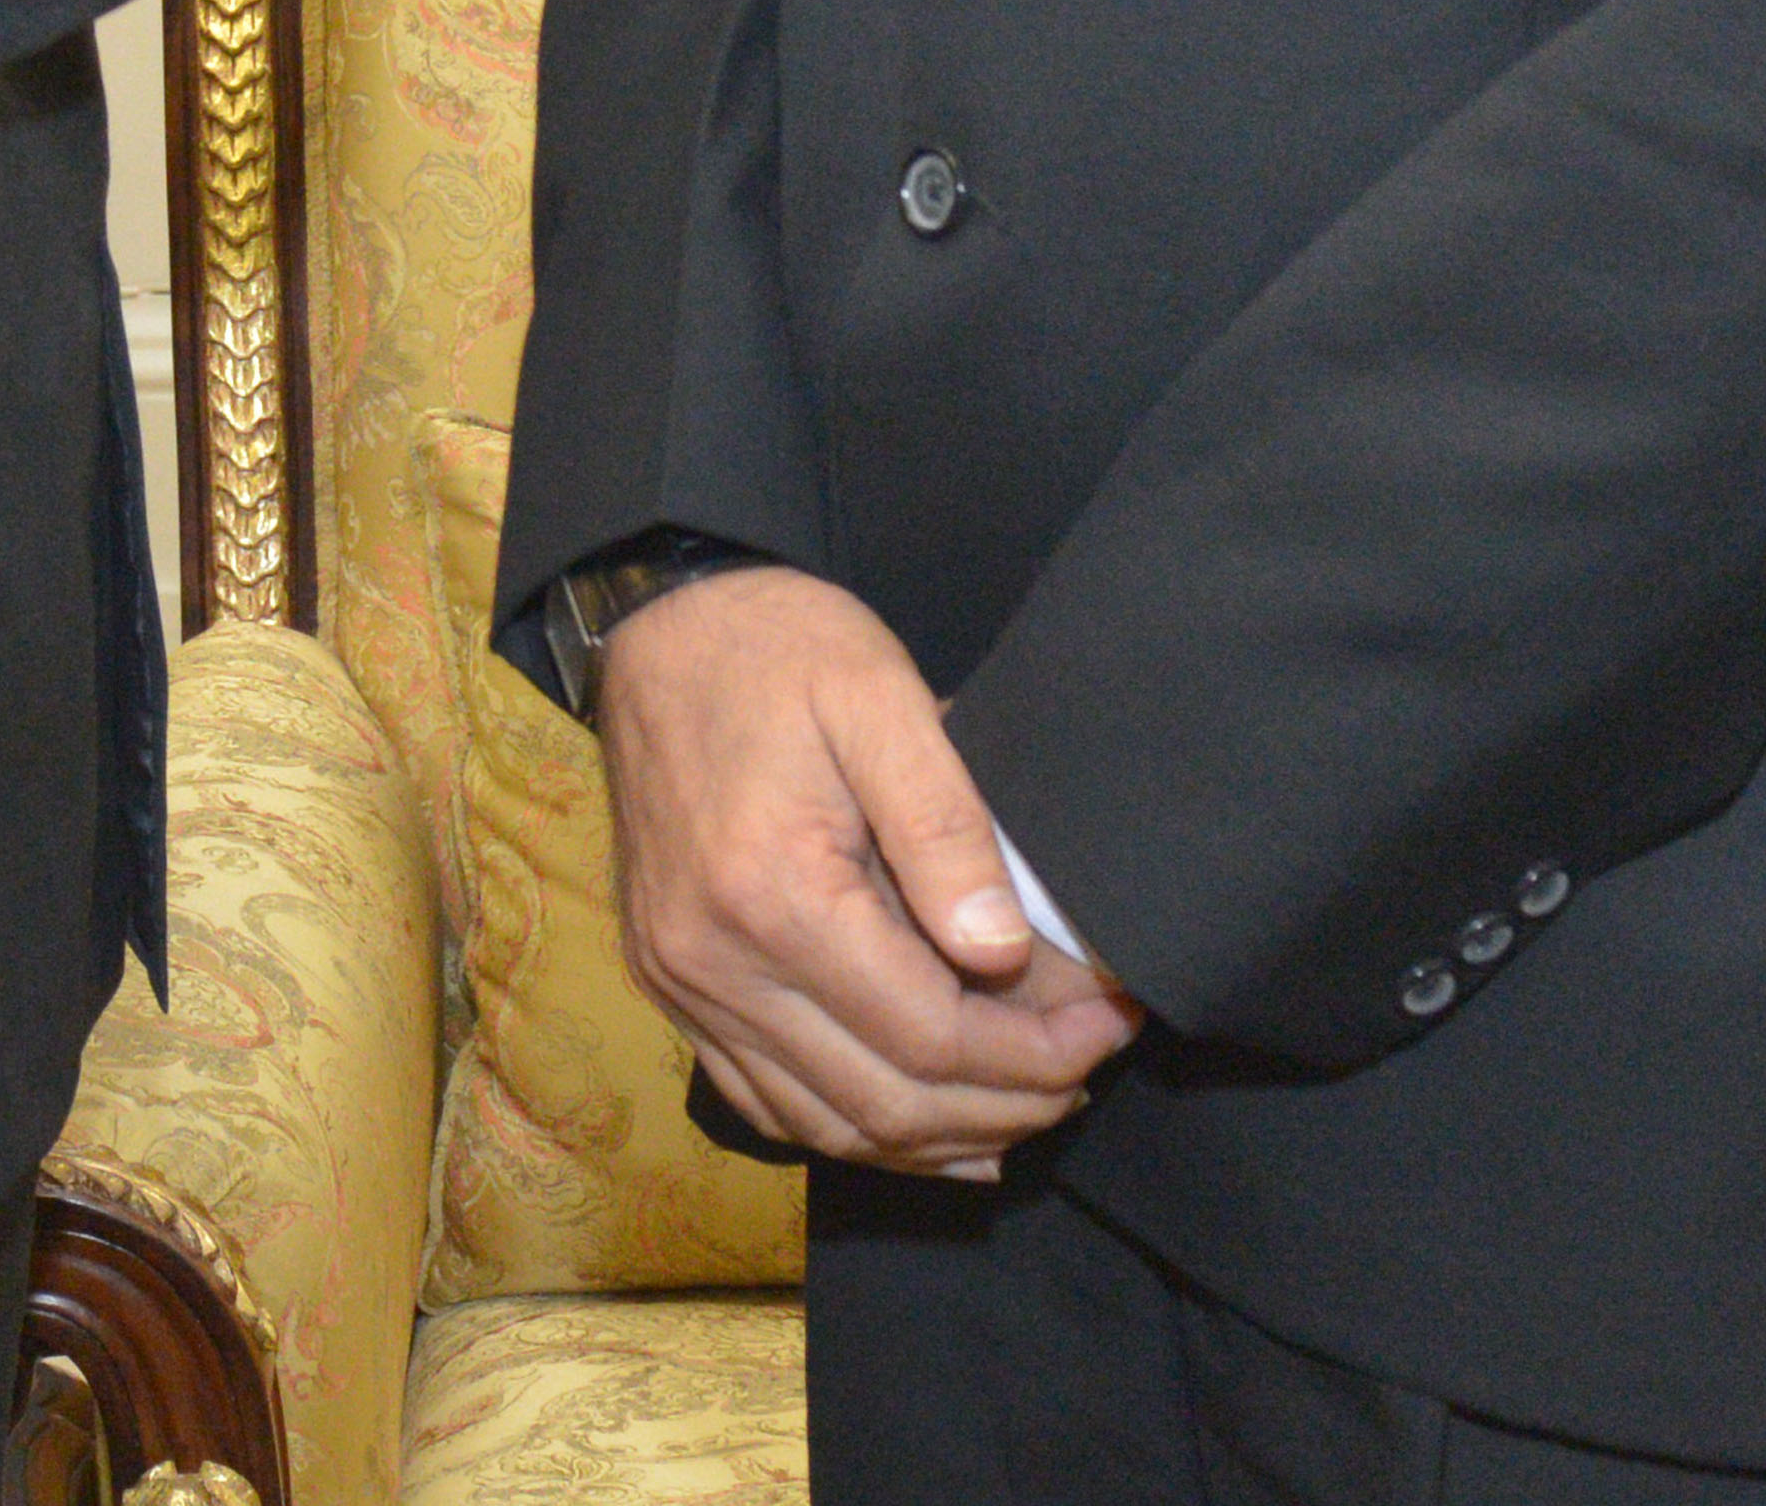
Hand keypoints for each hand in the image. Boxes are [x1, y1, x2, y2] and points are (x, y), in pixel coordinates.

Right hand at [592, 563, 1145, 1172]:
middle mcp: (712, 962)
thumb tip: (1000, 953)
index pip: (929, 1038)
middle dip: (1006, 1107)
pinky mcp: (670, 985)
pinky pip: (770, 1104)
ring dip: (940, 1138)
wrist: (657, 628)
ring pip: (828, 1126)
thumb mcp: (881, 699)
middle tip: (1085, 1071)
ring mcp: (681, 983)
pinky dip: (859, 1130)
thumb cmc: (779, 649)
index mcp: (770, 892)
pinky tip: (927, 1124)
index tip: (1108, 1026)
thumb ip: (945, 829)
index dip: (1036, 1054)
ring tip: (1027, 1102)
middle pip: (884, 1104)